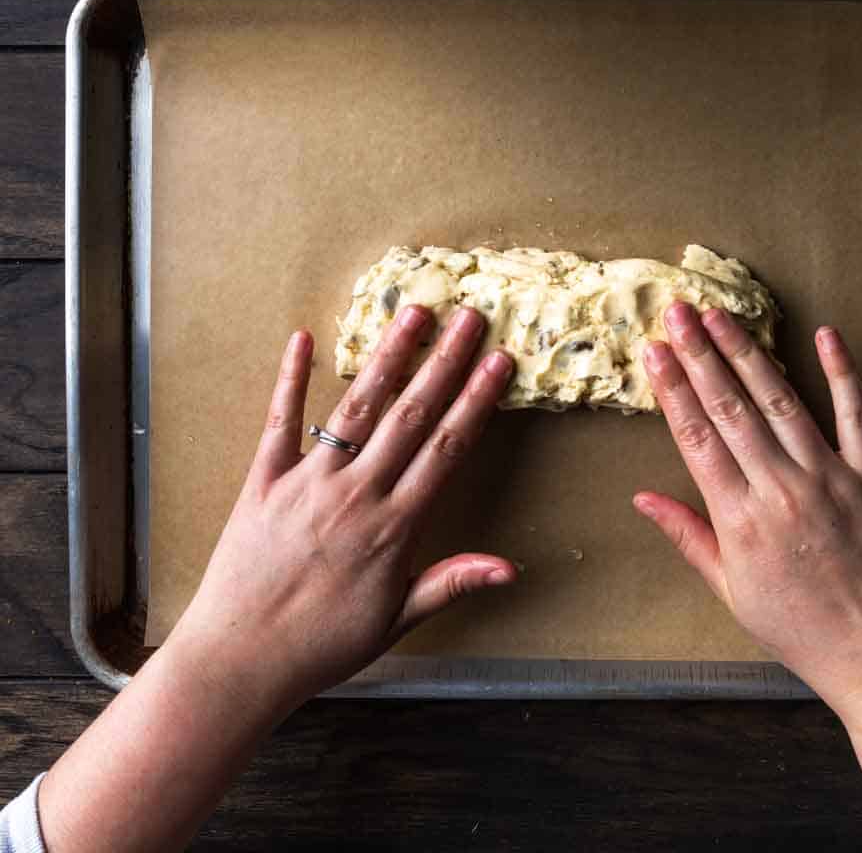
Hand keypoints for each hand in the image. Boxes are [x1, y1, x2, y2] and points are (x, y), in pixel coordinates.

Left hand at [168, 305, 516, 712]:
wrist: (238, 662)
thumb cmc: (322, 646)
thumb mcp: (397, 621)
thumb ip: (451, 582)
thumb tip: (510, 568)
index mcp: (394, 526)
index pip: (447, 449)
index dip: (477, 400)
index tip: (500, 362)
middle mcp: (356, 493)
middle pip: (411, 415)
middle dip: (445, 361)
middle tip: (470, 317)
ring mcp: (308, 482)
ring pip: (357, 407)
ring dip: (389, 356)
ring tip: (413, 312)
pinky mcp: (262, 481)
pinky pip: (279, 422)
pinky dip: (289, 379)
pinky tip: (302, 339)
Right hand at [635, 303, 861, 720]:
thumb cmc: (800, 629)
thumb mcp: (731, 591)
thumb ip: (688, 537)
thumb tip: (642, 496)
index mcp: (741, 520)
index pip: (697, 436)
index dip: (672, 389)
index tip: (653, 351)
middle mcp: (782, 490)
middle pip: (731, 407)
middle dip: (700, 354)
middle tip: (678, 311)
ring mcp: (831, 478)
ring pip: (781, 401)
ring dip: (748, 353)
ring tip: (722, 316)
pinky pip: (856, 416)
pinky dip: (842, 373)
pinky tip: (826, 336)